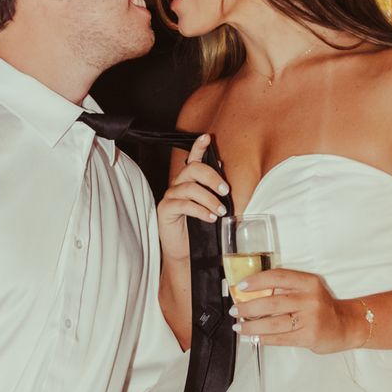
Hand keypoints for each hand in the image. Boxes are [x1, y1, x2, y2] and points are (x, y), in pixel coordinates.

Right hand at [156, 134, 229, 267]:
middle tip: (226, 190)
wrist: (187, 253)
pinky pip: (183, 204)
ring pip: (190, 188)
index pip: (193, 159)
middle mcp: (178, 185)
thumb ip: (214, 191)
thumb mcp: (211, 207)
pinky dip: (200, 210)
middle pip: (192, 169)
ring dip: (209, 198)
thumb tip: (223, 171)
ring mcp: (170, 197)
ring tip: (220, 212)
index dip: (198, 147)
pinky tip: (210, 218)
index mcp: (190, 182)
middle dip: (212, 177)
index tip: (207, 137)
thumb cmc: (200, 229)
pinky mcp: (166, 210)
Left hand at [231, 268, 352, 354]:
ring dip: (252, 326)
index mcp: (308, 282)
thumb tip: (252, 295)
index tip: (241, 286)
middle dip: (248, 307)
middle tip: (235, 310)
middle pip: (272, 302)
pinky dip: (264, 338)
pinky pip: (280, 338)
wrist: (345, 325)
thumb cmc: (321, 307)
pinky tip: (253, 337)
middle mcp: (310, 299)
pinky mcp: (309, 336)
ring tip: (240, 327)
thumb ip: (285, 290)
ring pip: (273, 323)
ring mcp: (310, 319)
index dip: (256, 281)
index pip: (277, 277)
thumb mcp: (307, 290)